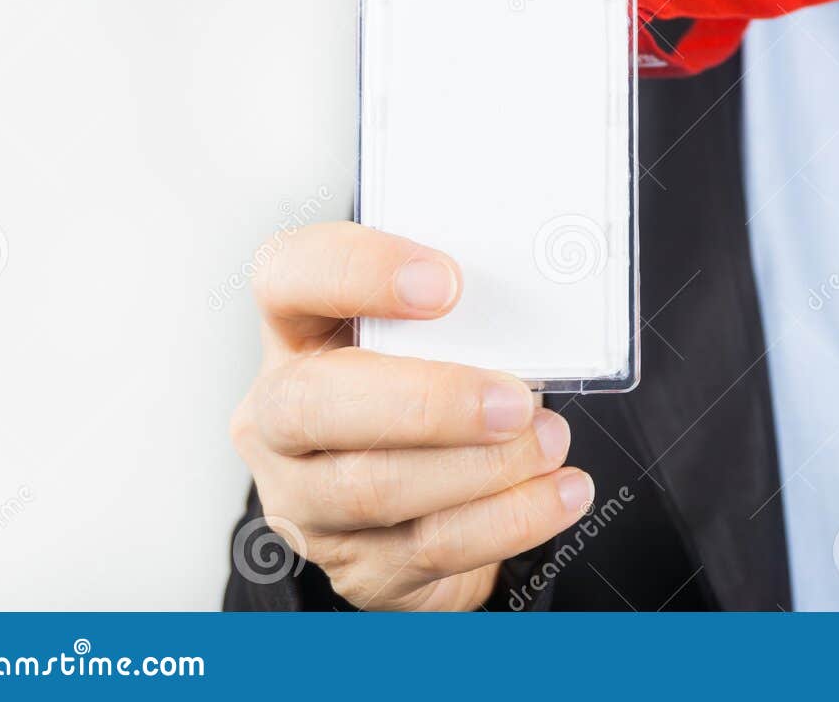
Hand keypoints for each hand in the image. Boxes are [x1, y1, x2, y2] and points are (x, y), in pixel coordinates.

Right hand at [229, 221, 591, 609]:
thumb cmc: (440, 388)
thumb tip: (544, 316)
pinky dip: (509, 518)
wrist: (440, 503)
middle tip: (510, 400)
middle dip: (427, 402)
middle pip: (313, 403)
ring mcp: (304, 497)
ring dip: (479, 467)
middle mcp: (278, 415)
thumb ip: (469, 317)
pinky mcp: (357, 565)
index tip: (445, 285)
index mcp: (298, 329)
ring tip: (548, 441)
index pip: (288, 276)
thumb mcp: (442, 337)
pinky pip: (430, 546)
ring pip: (371, 488)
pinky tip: (559, 491)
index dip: (357, 272)